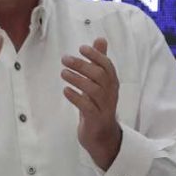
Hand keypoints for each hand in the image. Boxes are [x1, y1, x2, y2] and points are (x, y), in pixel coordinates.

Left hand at [61, 38, 122, 169]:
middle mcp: (111, 94)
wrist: (101, 136)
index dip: (96, 56)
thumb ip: (100, 61)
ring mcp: (104, 107)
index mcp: (112, 83)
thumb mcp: (99, 82)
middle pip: (100, 76)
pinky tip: (66, 91)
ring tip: (63, 73)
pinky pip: (87, 107)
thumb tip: (100, 39)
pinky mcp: (96, 119)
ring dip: (77, 79)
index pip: (107, 66)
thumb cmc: (98, 105)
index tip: (81, 48)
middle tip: (65, 59)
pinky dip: (76, 97)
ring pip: (94, 90)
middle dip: (83, 65)